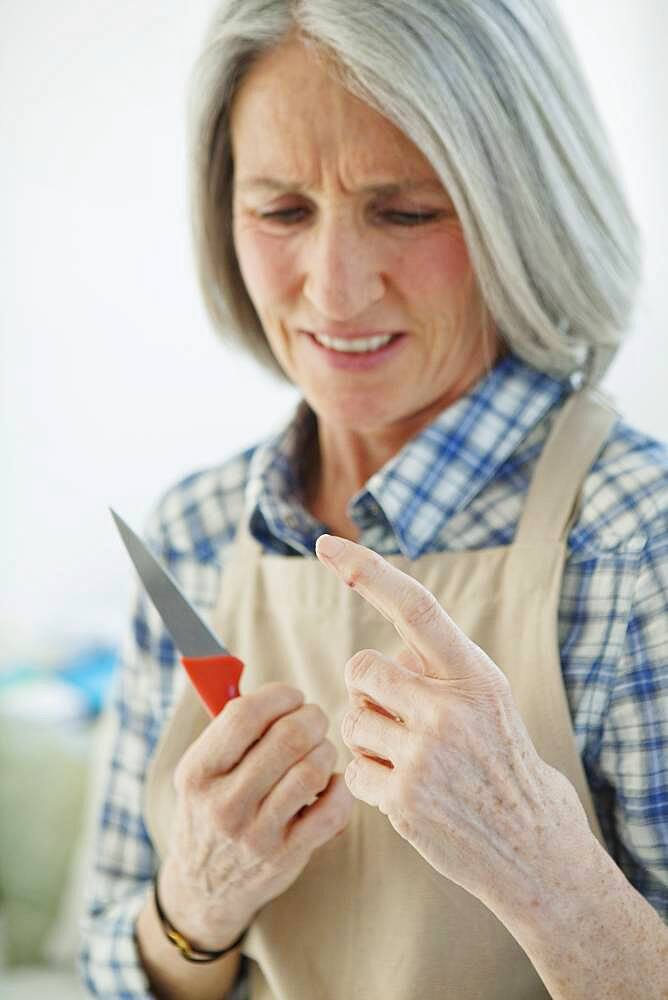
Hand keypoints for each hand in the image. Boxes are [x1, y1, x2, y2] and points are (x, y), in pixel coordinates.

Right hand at [159, 682, 353, 950]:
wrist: (205, 888)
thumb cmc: (211, 809)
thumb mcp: (201, 770)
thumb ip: (230, 730)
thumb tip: (277, 689)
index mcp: (198, 772)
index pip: (245, 715)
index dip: (279, 696)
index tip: (291, 696)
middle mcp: (224, 804)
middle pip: (288, 738)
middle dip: (311, 718)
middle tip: (314, 720)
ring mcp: (256, 834)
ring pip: (313, 769)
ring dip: (325, 750)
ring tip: (319, 751)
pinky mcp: (287, 857)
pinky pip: (333, 809)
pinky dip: (340, 788)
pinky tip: (330, 784)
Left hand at [315, 533, 592, 920]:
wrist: (530, 842)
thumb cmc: (497, 757)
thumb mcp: (484, 698)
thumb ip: (434, 667)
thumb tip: (377, 656)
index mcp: (474, 673)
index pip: (414, 607)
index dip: (368, 570)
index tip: (326, 542)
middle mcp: (449, 708)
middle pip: (361, 668)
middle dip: (367, 688)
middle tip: (400, 716)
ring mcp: (425, 755)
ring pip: (351, 719)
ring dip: (368, 737)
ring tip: (411, 757)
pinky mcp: (403, 798)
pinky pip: (351, 768)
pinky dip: (369, 778)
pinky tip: (407, 790)